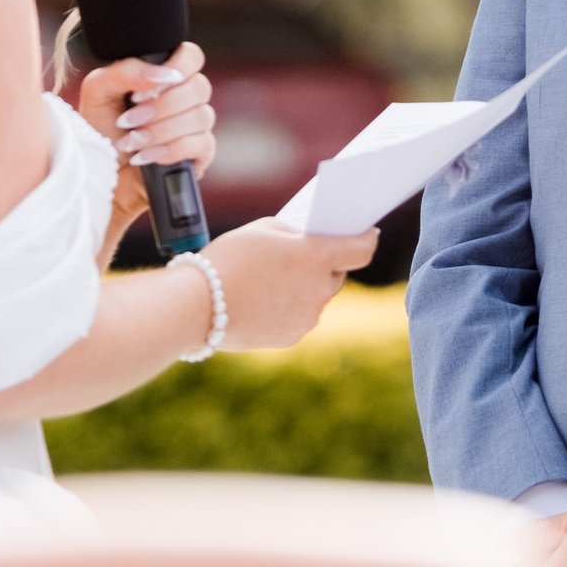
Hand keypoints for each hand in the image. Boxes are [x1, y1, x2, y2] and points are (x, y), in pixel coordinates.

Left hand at [80, 45, 216, 175]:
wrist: (100, 175)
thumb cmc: (100, 129)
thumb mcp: (99, 92)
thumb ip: (125, 71)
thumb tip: (162, 74)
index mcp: (165, 76)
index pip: (191, 56)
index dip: (174, 69)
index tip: (140, 92)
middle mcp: (186, 97)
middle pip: (199, 87)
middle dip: (161, 107)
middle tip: (128, 121)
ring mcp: (197, 125)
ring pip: (200, 116)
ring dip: (160, 131)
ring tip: (131, 143)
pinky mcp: (201, 154)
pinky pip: (202, 143)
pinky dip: (170, 150)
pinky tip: (146, 158)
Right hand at [202, 216, 375, 352]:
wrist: (198, 306)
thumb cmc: (228, 259)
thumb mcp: (262, 230)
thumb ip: (292, 234)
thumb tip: (305, 240)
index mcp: (316, 257)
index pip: (361, 249)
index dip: (367, 238)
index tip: (368, 233)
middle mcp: (318, 290)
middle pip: (337, 275)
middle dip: (325, 265)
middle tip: (305, 256)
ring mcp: (306, 317)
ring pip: (316, 298)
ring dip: (305, 288)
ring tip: (275, 279)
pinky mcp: (291, 336)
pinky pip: (299, 317)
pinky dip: (289, 308)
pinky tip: (264, 300)